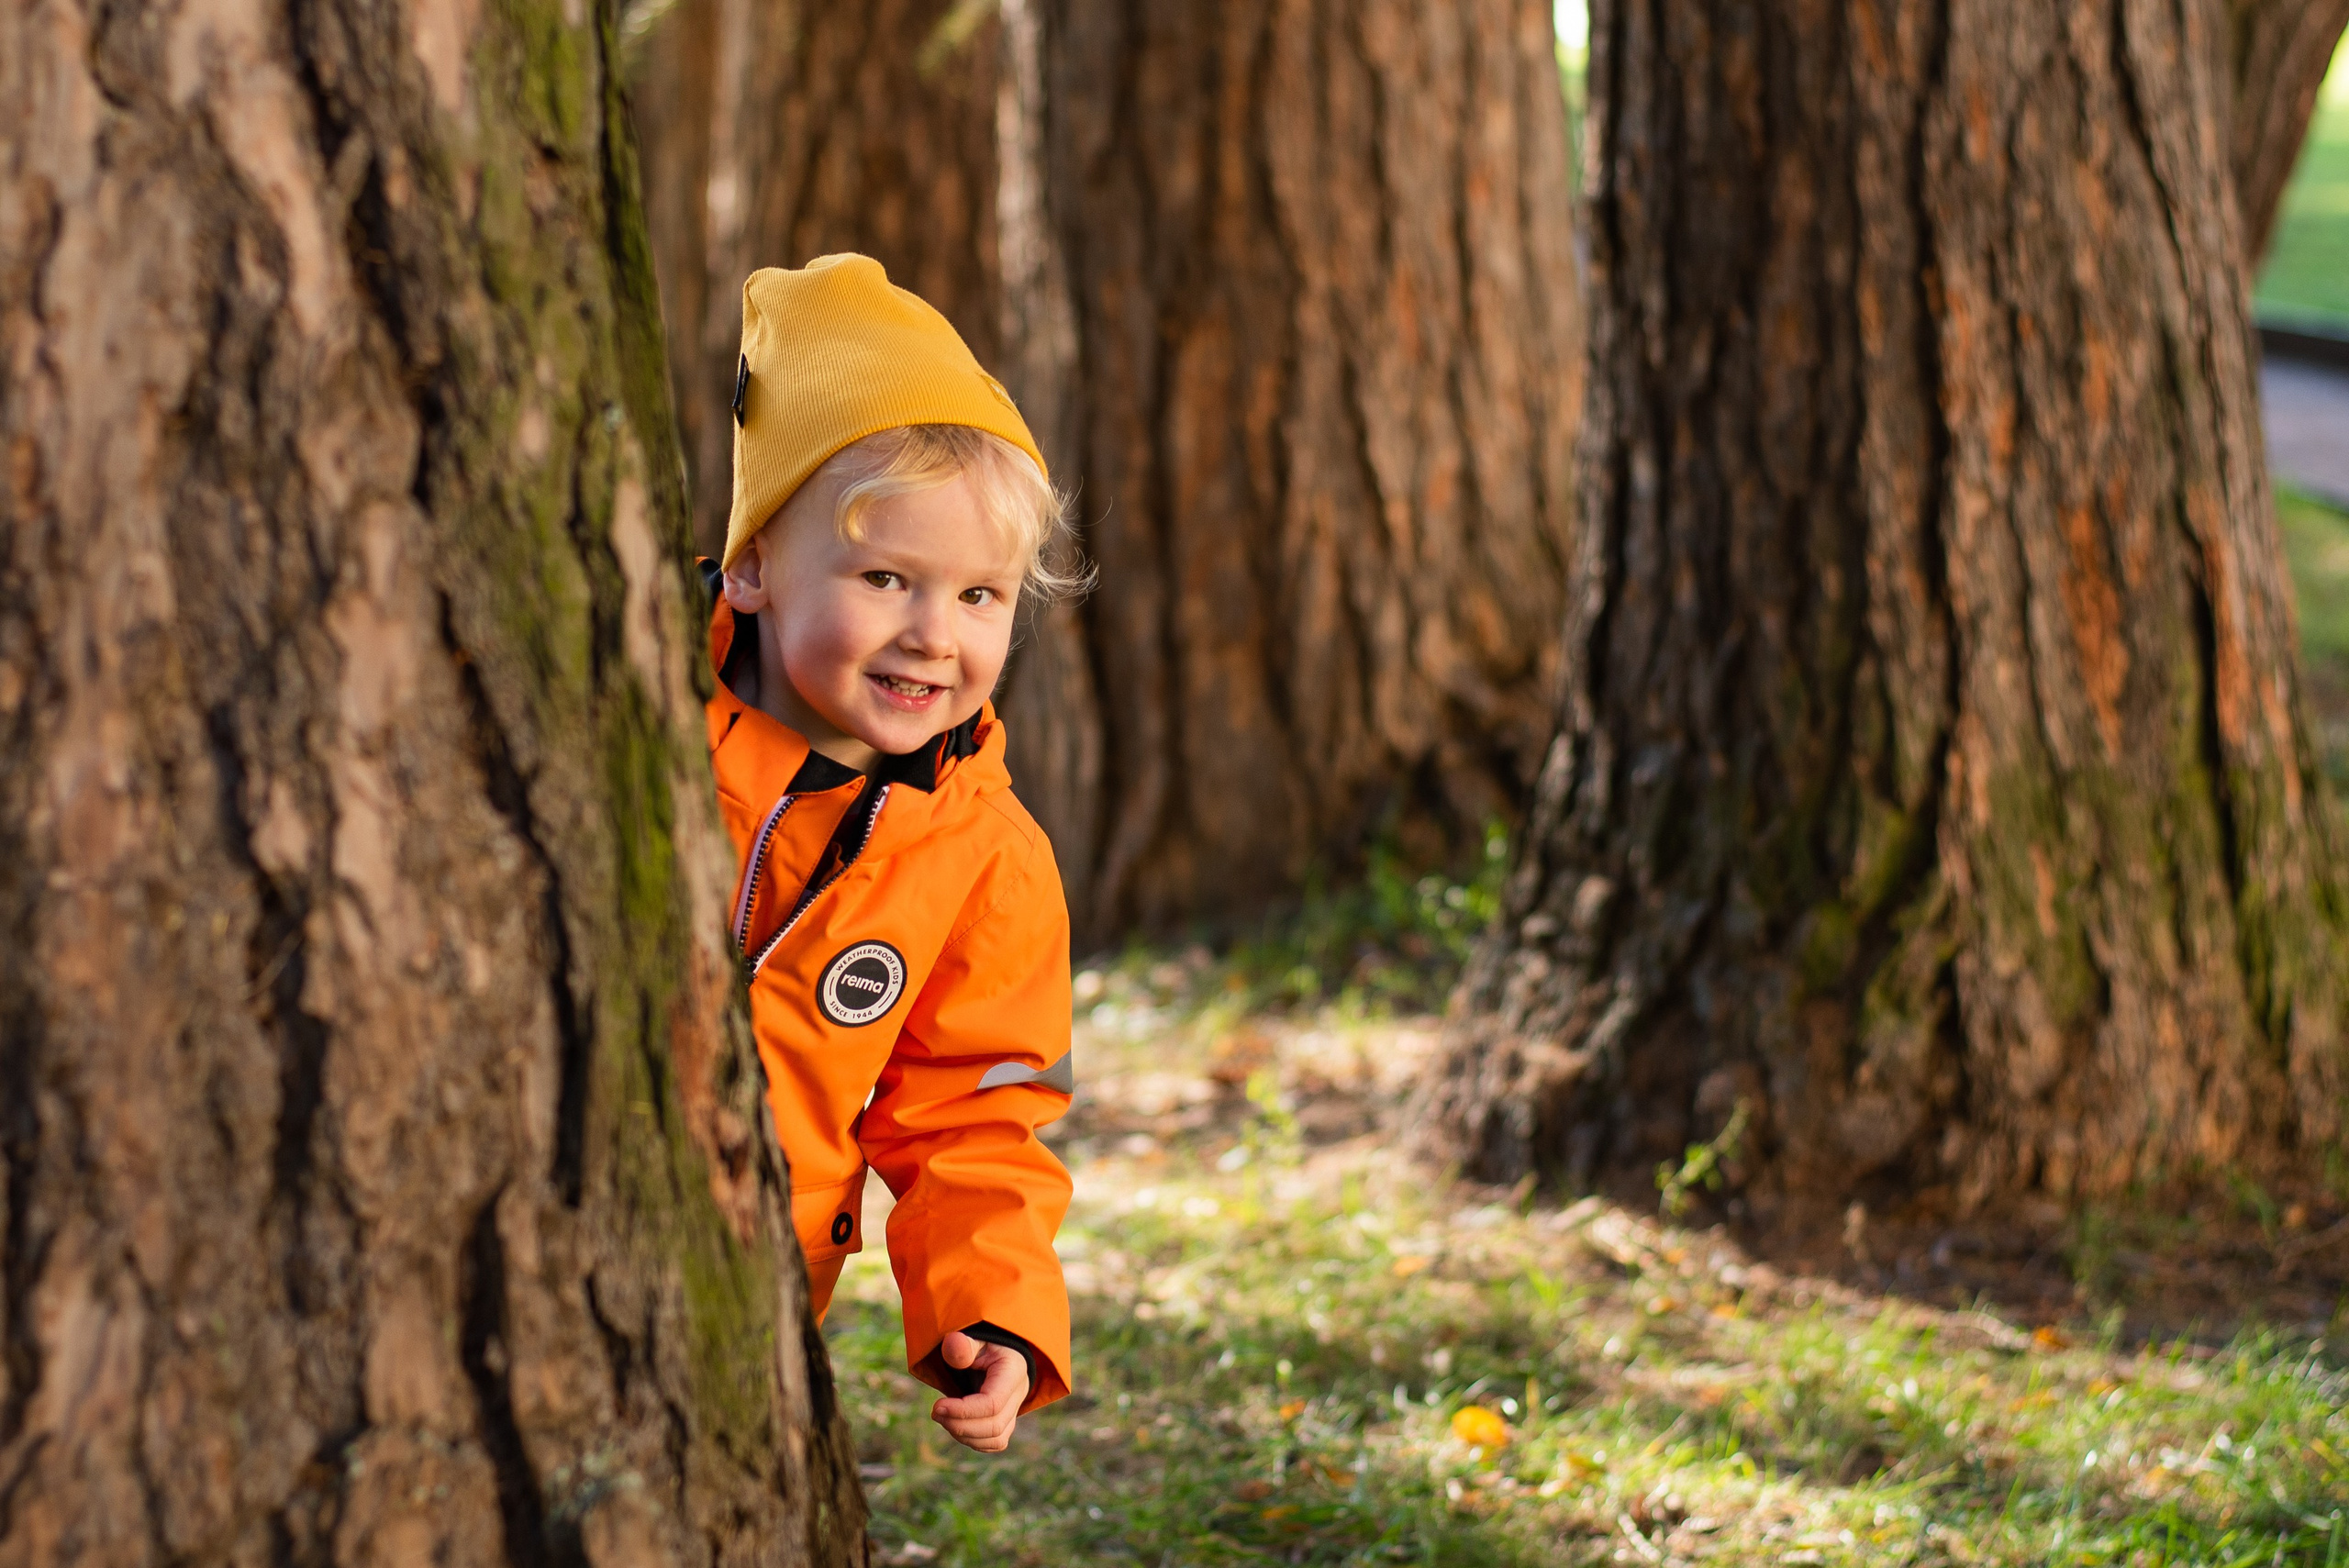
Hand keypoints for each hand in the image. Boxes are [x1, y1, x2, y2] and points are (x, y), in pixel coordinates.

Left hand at [930, 1330, 1028, 1451]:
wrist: (991, 1350)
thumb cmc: (980, 1343)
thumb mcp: (973, 1338)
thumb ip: (962, 1344)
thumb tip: (952, 1345)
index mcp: (1013, 1371)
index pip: (993, 1403)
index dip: (963, 1411)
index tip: (937, 1406)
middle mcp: (1019, 1394)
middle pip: (994, 1426)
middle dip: (960, 1425)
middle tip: (935, 1412)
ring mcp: (1015, 1410)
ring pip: (996, 1439)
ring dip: (964, 1435)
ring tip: (942, 1417)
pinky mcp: (1007, 1422)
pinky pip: (994, 1443)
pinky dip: (972, 1440)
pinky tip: (954, 1424)